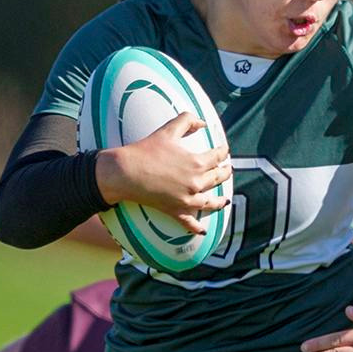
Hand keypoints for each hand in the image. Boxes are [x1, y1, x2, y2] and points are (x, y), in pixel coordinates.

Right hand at [98, 113, 234, 234]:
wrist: (125, 172)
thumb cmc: (145, 150)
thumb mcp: (167, 130)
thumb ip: (187, 121)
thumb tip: (202, 122)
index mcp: (197, 163)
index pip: (218, 157)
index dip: (223, 152)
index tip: (225, 151)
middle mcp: (196, 183)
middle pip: (217, 178)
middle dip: (225, 173)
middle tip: (227, 171)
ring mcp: (187, 199)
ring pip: (210, 202)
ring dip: (220, 201)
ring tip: (225, 200)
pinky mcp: (175, 210)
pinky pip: (190, 222)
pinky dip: (197, 228)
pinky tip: (204, 230)